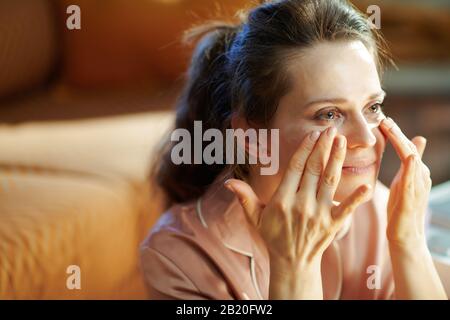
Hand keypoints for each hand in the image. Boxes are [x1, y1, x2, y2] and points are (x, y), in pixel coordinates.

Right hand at [224, 127, 370, 297]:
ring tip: (342, 141)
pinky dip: (357, 197)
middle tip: (331, 129)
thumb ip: (245, 197)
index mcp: (282, 200)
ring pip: (329, 181)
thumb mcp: (255, 217)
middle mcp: (301, 205)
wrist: (292, 262)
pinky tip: (367, 185)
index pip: (295, 168)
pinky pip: (346, 208)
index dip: (304, 149)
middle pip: (313, 169)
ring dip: (336, 159)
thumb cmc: (273, 235)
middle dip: (322, 147)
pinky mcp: (333, 224)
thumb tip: (229, 182)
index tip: (312, 134)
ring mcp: (318, 214)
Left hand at [380, 117, 430, 245]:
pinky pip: (412, 181)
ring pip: (412, 160)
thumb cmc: (403, 207)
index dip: (396, 133)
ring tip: (391, 129)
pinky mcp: (411, 198)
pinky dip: (410, 168)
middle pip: (409, 149)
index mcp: (415, 171)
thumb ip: (409, 163)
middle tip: (385, 119)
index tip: (383, 119)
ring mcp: (418, 186)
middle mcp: (420, 175)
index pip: (405, 147)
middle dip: (397, 133)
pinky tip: (408, 157)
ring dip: (402, 143)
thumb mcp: (404, 181)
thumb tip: (416, 142)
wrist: (406, 236)